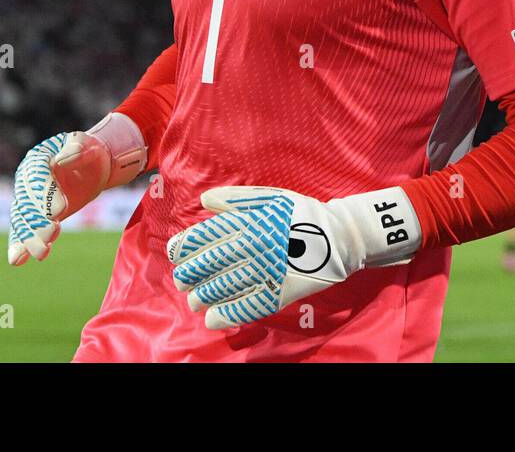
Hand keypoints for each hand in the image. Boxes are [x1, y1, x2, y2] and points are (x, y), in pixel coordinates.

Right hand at [8, 113, 146, 264]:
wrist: (91, 167)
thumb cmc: (90, 152)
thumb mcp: (88, 145)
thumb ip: (77, 149)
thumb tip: (61, 160)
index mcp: (38, 158)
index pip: (37, 174)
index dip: (46, 191)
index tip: (61, 210)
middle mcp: (27, 179)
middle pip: (28, 200)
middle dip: (39, 218)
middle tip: (54, 233)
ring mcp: (28, 198)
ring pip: (24, 219)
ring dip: (30, 236)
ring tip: (42, 253)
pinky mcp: (34, 215)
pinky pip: (22, 229)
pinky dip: (19, 244)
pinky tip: (17, 260)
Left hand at [168, 185, 419, 329]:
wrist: (338, 236)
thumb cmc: (301, 214)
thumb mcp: (270, 196)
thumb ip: (236, 198)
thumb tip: (204, 201)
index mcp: (248, 220)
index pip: (204, 236)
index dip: (184, 247)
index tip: (176, 254)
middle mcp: (252, 245)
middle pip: (208, 264)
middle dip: (188, 275)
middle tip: (183, 281)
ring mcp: (265, 270)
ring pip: (222, 287)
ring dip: (201, 297)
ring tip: (195, 300)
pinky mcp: (278, 292)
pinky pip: (246, 306)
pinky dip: (225, 314)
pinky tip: (213, 318)